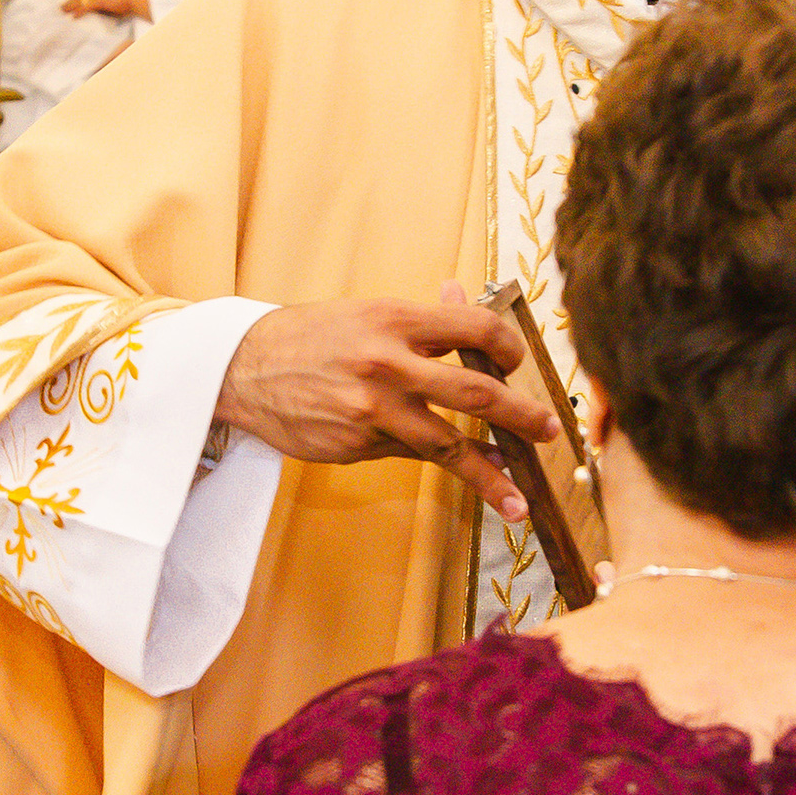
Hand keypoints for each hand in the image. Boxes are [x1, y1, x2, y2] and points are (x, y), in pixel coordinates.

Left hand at [62, 0, 149, 19]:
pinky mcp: (101, 2)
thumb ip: (107, 9)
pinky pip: (87, 7)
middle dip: (70, 1)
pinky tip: (74, 17)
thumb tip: (103, 14)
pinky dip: (79, 12)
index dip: (77, 0)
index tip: (70, 4)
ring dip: (71, 5)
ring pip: (81, 0)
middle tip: (61, 7)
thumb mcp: (115, 6)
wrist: (134, 0)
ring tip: (63, 10)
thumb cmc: (128, 4)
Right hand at [214, 291, 558, 521]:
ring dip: (491, 473)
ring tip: (521, 497)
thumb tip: (465, 297)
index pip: (477, 327)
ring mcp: (373, 409)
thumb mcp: (367, 314)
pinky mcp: (358, 444)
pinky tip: (479, 478)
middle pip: (475, 391)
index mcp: (397, 319)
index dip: (509, 347)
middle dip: (522, 415)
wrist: (244, 367)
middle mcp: (389, 363)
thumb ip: (422, 318)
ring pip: (448, 443)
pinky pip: (414, 456)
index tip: (519, 363)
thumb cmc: (313, 337)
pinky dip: (450, 468)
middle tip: (551, 432)